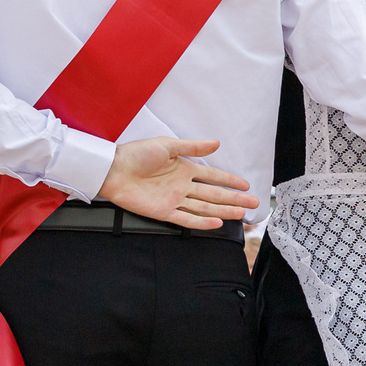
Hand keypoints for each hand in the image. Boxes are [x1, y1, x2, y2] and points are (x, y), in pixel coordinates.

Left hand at [99, 137, 257, 229]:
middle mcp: (182, 186)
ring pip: (205, 207)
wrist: (112, 170)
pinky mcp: (163, 212)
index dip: (230, 181)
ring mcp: (174, 200)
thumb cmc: (136, 154)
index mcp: (184, 169)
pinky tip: (217, 223)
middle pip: (214, 194)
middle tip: (253, 203)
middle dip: (234, 199)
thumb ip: (192, 147)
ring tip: (241, 214)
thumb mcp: (167, 145)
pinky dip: (202, 222)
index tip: (246, 185)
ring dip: (224, 211)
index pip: (213, 176)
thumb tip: (217, 143)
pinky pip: (186, 219)